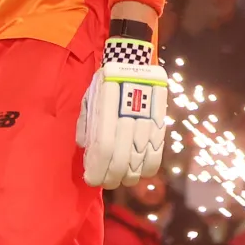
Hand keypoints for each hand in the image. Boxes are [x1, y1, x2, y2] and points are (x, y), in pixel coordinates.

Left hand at [77, 37, 167, 188]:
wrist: (134, 62)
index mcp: (108, 108)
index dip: (98, 169)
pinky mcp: (160, 124)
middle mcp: (129, 117)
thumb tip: (85, 148)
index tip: (91, 179)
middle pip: (122, 160)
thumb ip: (85, 123)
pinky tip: (138, 173)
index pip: (104, 148)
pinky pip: (157, 154)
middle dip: (111, 178)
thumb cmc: (106, 82)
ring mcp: (147, 121)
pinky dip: (147, 169)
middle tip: (104, 182)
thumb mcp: (89, 97)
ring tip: (119, 179)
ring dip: (128, 177)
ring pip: (140, 161)